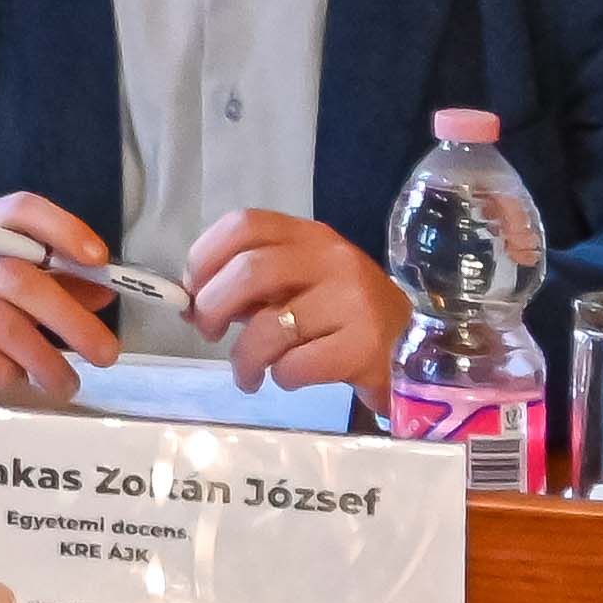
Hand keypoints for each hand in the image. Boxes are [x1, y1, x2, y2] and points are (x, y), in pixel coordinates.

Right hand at [0, 189, 122, 402]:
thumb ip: (48, 282)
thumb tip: (102, 292)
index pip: (20, 209)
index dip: (63, 229)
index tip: (99, 260)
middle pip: (20, 279)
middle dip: (71, 320)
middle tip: (105, 353)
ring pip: (1, 323)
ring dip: (45, 359)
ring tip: (66, 383)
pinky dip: (5, 370)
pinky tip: (17, 380)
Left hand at [180, 208, 404, 399]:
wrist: (412, 349)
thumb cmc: (339, 316)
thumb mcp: (297, 286)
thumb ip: (249, 288)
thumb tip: (190, 304)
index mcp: (308, 236)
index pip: (243, 225)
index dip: (204, 257)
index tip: (191, 290)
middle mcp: (333, 258)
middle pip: (251, 271)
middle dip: (212, 307)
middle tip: (208, 332)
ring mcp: (354, 299)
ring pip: (271, 325)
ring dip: (244, 357)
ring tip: (246, 373)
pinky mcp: (367, 344)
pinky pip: (298, 363)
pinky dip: (280, 376)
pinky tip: (287, 377)